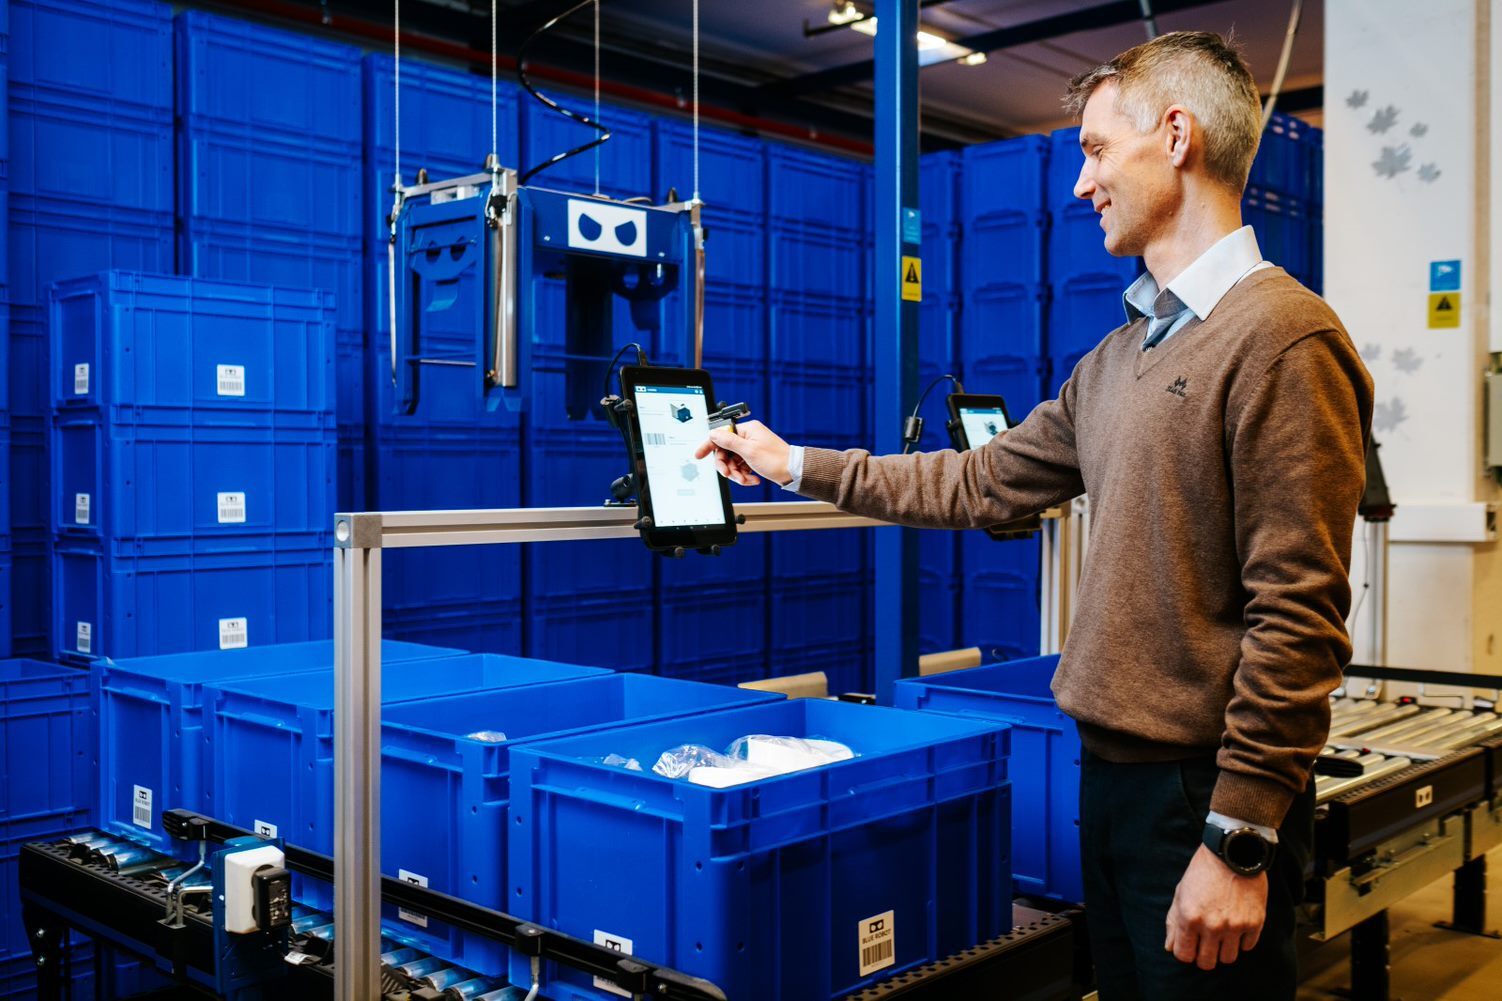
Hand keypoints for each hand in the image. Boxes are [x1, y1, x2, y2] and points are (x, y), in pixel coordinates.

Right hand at [693, 420, 791, 487]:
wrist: (793, 472)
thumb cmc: (776, 460)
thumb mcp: (748, 451)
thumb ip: (729, 441)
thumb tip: (714, 433)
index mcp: (747, 429)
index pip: (721, 435)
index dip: (709, 445)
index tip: (699, 454)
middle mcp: (748, 436)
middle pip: (725, 451)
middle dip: (727, 466)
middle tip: (729, 474)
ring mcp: (751, 448)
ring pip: (733, 462)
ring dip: (737, 473)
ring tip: (745, 479)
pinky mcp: (754, 458)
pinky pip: (741, 467)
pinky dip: (744, 475)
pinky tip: (752, 479)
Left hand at [1164, 844, 1267, 970]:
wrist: (1232, 854)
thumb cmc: (1202, 873)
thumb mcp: (1180, 893)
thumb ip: (1173, 922)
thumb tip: (1170, 947)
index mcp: (1189, 917)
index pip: (1184, 956)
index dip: (1185, 953)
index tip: (1189, 946)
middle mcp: (1212, 926)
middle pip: (1207, 963)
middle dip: (1204, 956)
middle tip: (1206, 944)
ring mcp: (1234, 926)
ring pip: (1228, 958)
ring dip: (1223, 950)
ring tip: (1222, 934)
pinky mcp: (1254, 923)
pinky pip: (1247, 946)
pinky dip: (1241, 941)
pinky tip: (1236, 926)